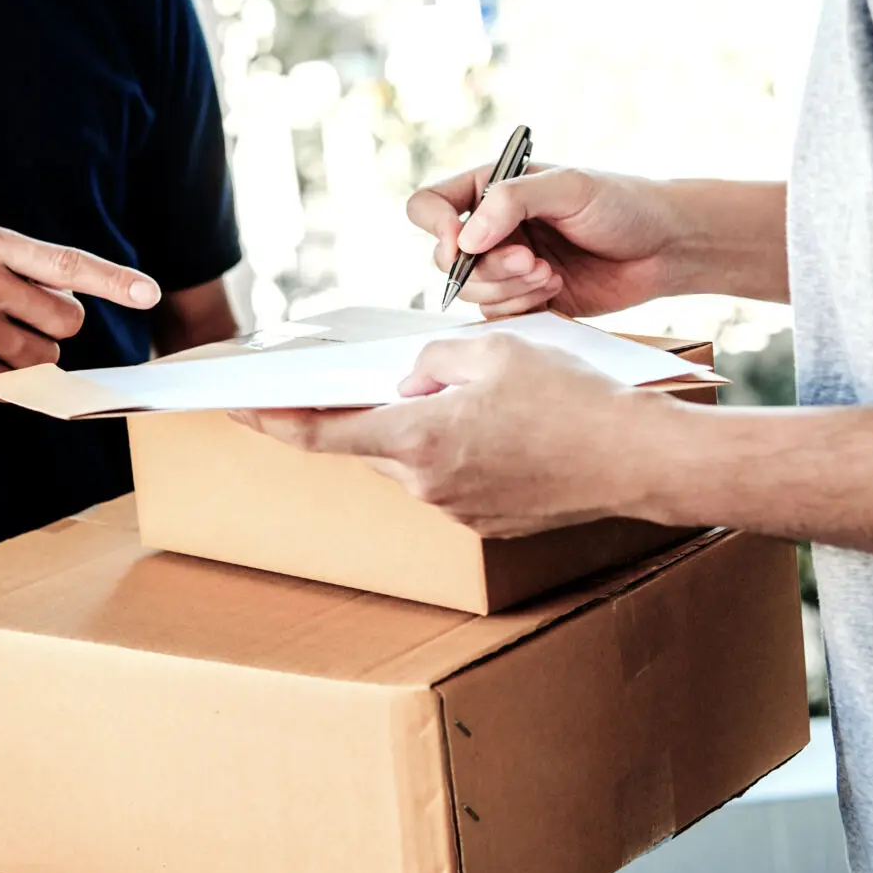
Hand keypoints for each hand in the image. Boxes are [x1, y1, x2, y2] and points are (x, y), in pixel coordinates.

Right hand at [0, 225, 160, 411]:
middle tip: (5, 325)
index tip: (150, 293)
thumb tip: (85, 303)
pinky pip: (18, 386)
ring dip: (24, 361)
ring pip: (47, 359)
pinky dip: (1, 384)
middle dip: (49, 330)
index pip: (66, 263)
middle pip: (68, 320)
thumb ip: (24, 273)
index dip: (114, 281)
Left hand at [235, 333, 676, 535]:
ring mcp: (460, 511)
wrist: (638, 459)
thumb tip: (412, 377)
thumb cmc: (573, 399)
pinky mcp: (491, 523)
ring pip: (417, 460)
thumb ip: (433, 358)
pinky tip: (509, 428)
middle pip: (374, 443)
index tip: (235, 407)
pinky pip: (455, 480)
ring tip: (488, 398)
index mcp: (418, 438)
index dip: (270, 420)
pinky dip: (463, 451)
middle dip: (377, 410)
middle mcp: (429, 485)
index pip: (320, 434)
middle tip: (403, 377)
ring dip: (429, 428)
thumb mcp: (493, 349)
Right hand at [410, 164, 682, 317]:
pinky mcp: (526, 299)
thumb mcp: (570, 187)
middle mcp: (492, 228)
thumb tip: (463, 237)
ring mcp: (507, 265)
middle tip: (534, 262)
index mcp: (492, 189)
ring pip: (472, 293)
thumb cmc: (625, 204)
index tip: (463, 245)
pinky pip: (497, 316)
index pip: (429, 206)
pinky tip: (557, 290)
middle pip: (447, 261)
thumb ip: (511, 202)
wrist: (666, 247)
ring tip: (551, 274)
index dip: (437, 228)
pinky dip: (522, 308)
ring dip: (509, 289)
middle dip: (489, 268)